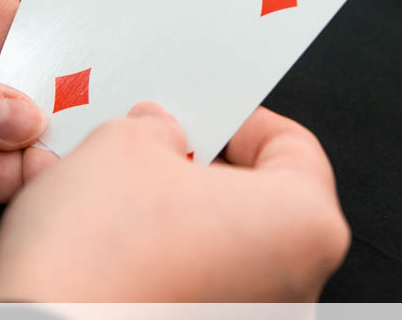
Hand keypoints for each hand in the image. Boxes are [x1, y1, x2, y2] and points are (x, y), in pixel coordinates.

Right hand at [0, 103, 349, 300]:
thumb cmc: (96, 260)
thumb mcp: (122, 144)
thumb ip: (154, 127)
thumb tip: (158, 134)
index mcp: (304, 226)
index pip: (292, 146)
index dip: (238, 118)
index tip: (202, 112)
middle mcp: (295, 289)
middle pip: (253, 202)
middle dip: (194, 167)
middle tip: (148, 146)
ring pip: (216, 247)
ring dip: (165, 214)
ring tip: (107, 189)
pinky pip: (191, 289)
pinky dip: (154, 261)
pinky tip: (101, 240)